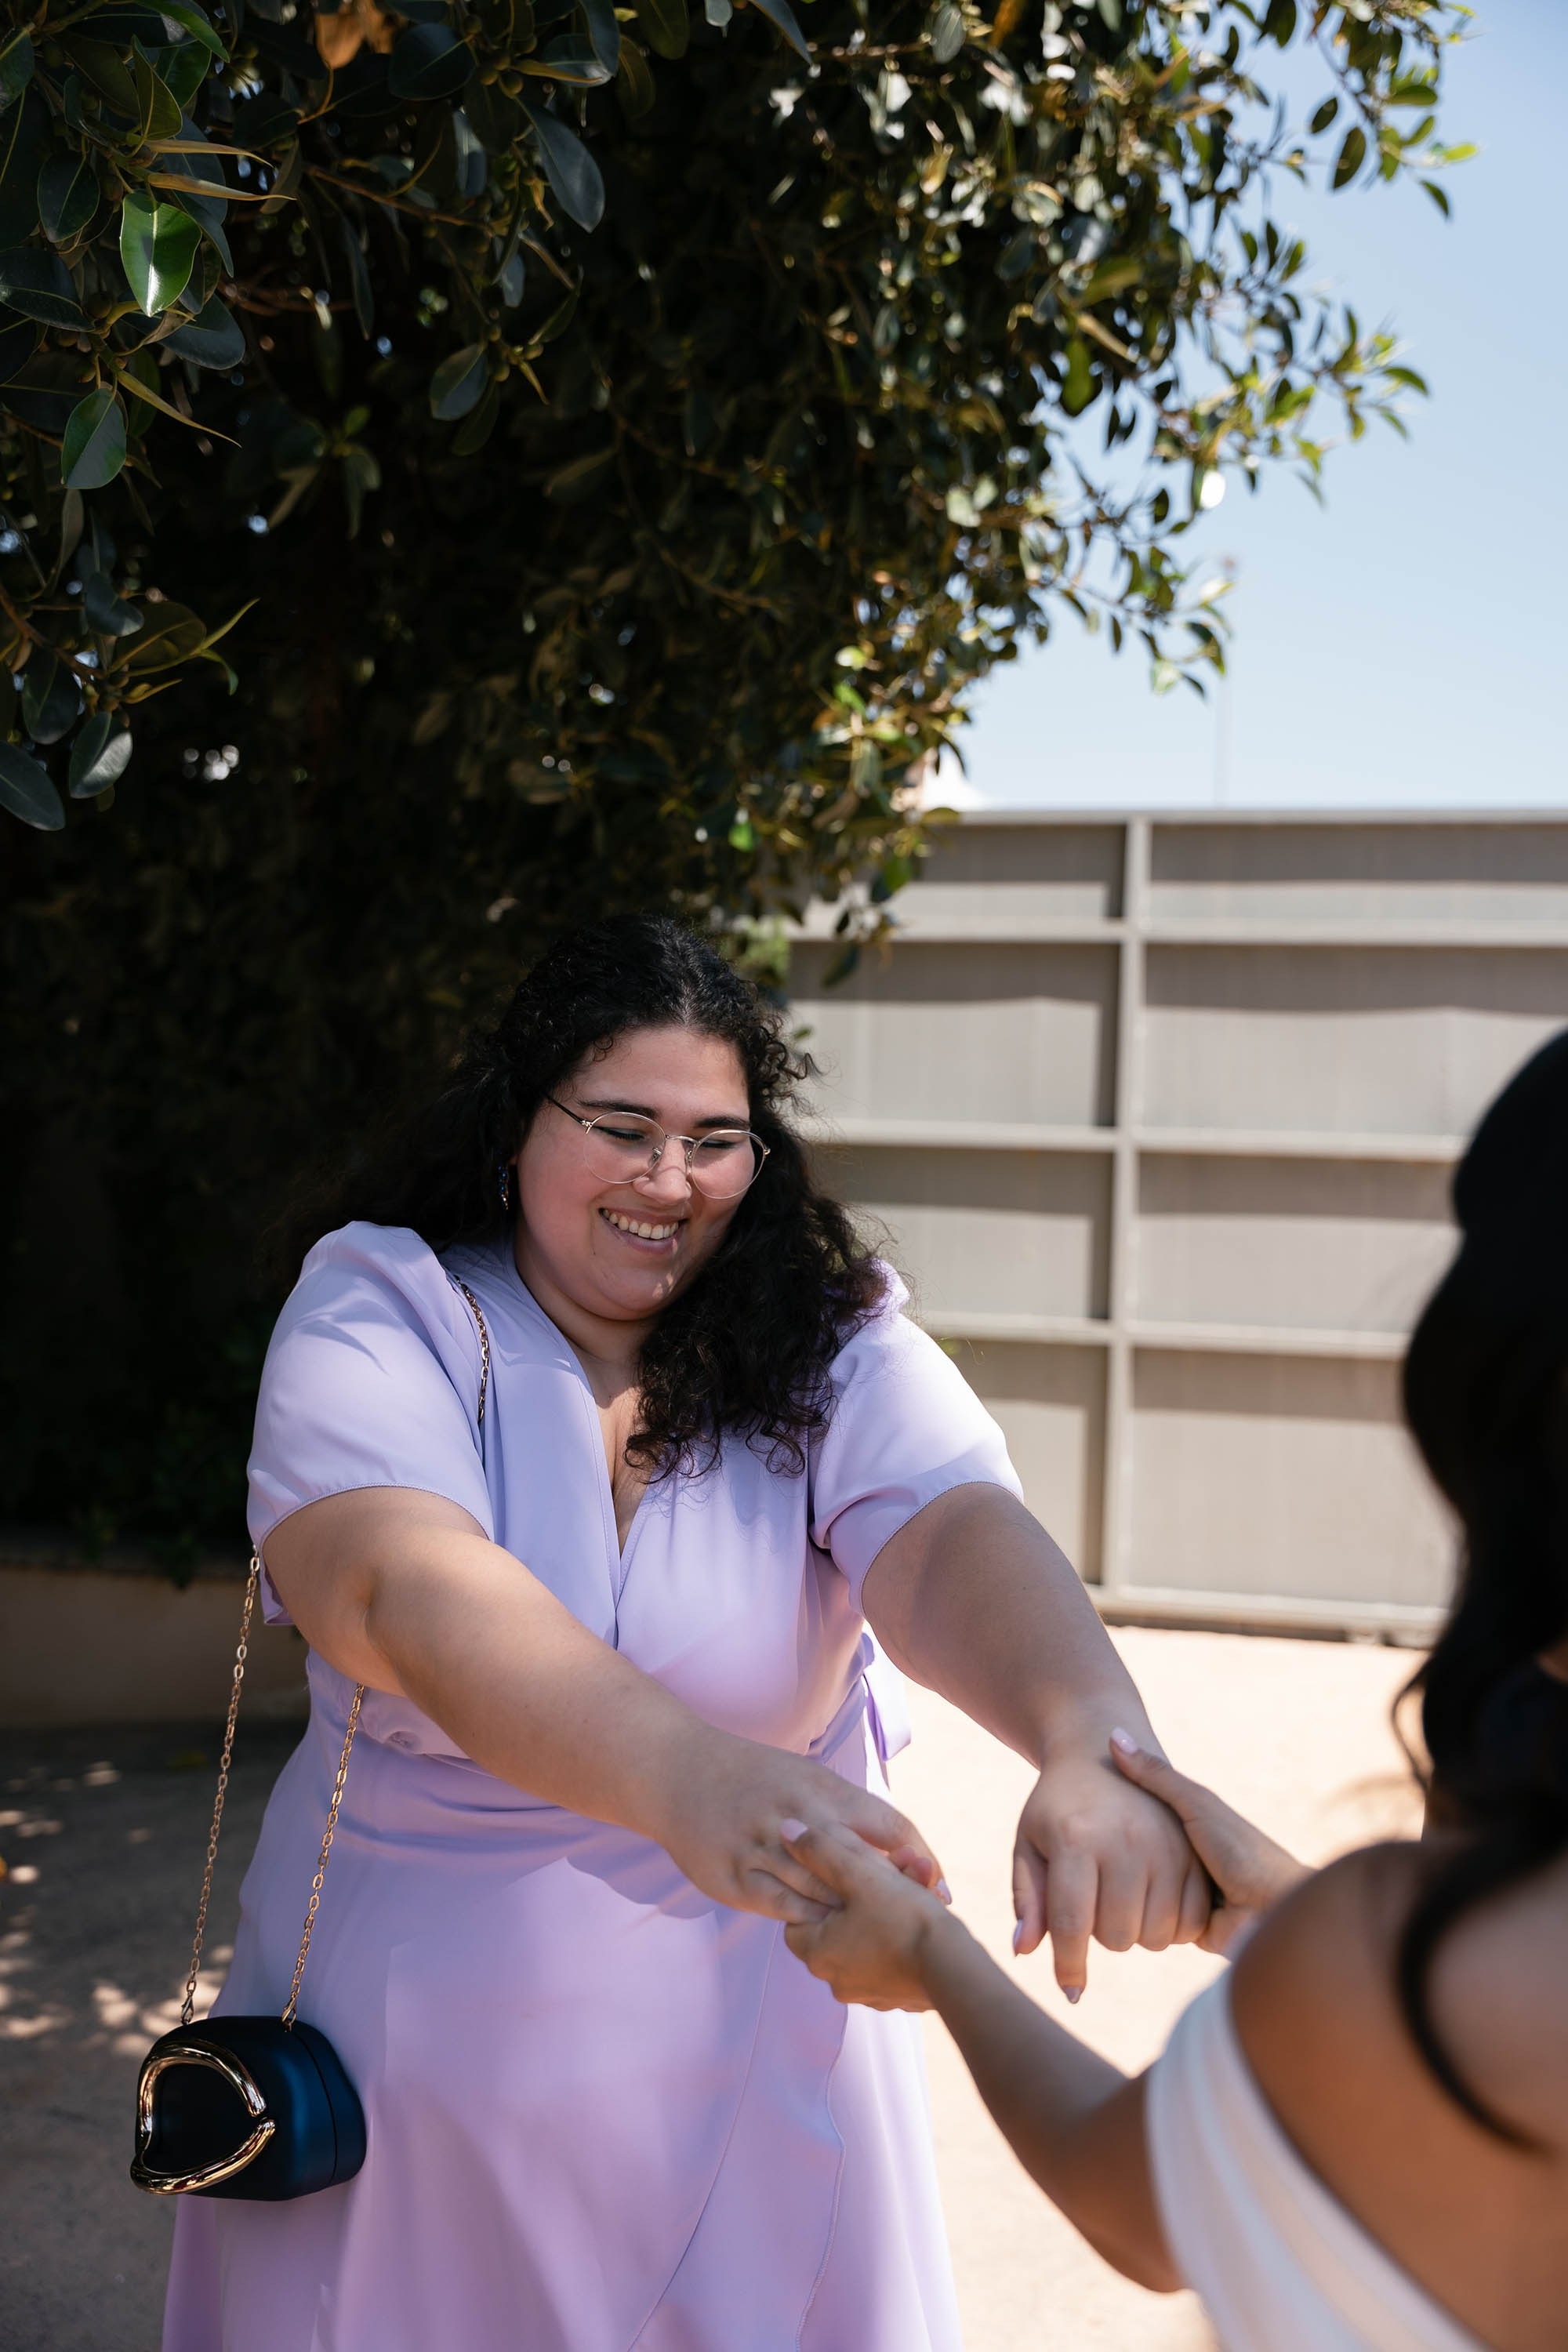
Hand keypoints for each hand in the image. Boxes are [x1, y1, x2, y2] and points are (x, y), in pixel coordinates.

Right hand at [648, 1725, 945, 1927]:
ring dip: (853, 1916)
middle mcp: (800, 1816)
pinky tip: (824, 1932)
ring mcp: (764, 1847)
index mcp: (825, 1790)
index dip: (922, 1860)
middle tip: (919, 1925)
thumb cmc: (756, 1778)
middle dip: (895, 1896)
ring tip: (879, 1938)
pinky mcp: (733, 1875)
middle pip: (863, 1865)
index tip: (941, 1888)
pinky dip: (808, 1921)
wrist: (681, 1771)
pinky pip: (781, 1907)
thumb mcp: (808, 1779)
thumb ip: (848, 1813)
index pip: (892, 1826)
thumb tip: (901, 1848)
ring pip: (823, 1892)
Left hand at [781, 1820, 950, 2008]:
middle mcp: (836, 1980)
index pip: (800, 1916)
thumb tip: (786, 1830)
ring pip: (868, 1940)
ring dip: (887, 1912)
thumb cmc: (902, 1918)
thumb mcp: (859, 1873)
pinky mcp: (897, 1997)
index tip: (848, 1874)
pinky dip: (901, 1937)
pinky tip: (923, 1918)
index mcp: (817, 1954)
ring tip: (915, 1887)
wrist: (954, 1967)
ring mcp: (868, 1993)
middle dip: (864, 1894)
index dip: (822, 1889)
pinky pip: (891, 1959)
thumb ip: (821, 1850)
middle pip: (839, 1925)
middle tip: (893, 1873)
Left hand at [1013, 1729, 1212, 1999]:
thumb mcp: (1028, 1843)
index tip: (1070, 1991)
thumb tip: (1024, 1951)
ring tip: (1122, 1899)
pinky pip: (1190, 1920)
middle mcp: (1125, 1841)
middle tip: (1095, 1906)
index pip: (1073, 1924)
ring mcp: (1165, 1845)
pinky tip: (1152, 1900)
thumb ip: (1027, 1898)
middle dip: (1102, 1936)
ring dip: (1137, 1932)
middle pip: (1118, 1937)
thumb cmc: (1055, 1808)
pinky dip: (1172, 1925)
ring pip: (1156, 1935)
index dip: (1070, 1966)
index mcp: (1075, 1840)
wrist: (1099, 1754)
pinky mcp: (1193, 1851)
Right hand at [1108, 1730, 1307, 1956]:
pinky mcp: (1182, 1927)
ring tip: (1107, 1885)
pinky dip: (1145, 1919)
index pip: (1137, 1819)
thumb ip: (1156, 1778)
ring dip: (1132, 1892)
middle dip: (1120, 1859)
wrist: (1273, 1907)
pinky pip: (1152, 1925)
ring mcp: (1181, 1895)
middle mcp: (1181, 1861)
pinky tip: (1126, 1910)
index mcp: (1185, 1828)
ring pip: (1139, 1892)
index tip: (1090, 1806)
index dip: (1115, 1814)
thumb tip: (1114, 1736)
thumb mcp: (1196, 1805)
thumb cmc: (1242, 1849)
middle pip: (1133, 1858)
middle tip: (1094, 1852)